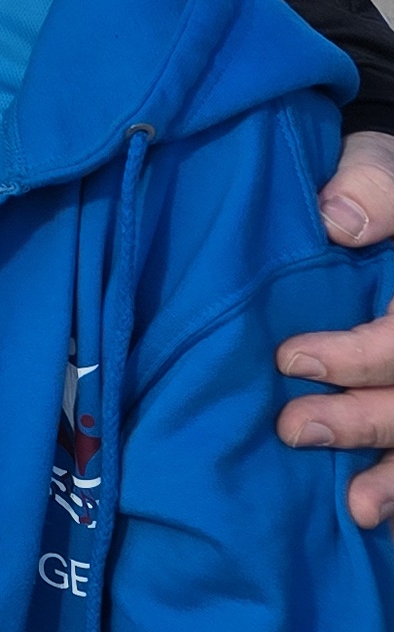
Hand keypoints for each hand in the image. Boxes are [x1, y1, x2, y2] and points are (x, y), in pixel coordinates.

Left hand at [281, 130, 393, 525]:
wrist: (392, 190)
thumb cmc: (384, 182)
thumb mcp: (386, 167)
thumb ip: (372, 191)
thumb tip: (336, 222)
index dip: (361, 355)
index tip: (294, 360)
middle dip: (369, 419)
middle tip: (295, 430)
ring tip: (357, 508)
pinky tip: (379, 510)